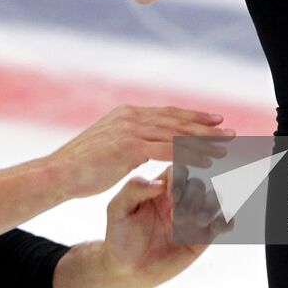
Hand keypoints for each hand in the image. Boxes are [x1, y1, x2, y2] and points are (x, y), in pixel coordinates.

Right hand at [46, 105, 231, 199]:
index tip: (212, 120)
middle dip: (204, 125)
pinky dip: (191, 154)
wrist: (58, 174)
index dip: (191, 117)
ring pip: (177, 134)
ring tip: (226, 144)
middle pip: (176, 120)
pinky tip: (208, 160)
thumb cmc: (79, 166)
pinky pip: (169, 150)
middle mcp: (131, 117)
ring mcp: (131, 130)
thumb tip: (137, 142)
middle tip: (229, 129)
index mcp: (126, 114)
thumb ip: (125, 139)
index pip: (166, 113)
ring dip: (205, 140)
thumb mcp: (105, 145)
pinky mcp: (131, 148)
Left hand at [101, 167, 226, 287]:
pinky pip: (224, 223)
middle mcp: (180, 199)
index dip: (179, 179)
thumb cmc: (120, 236)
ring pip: (215, 199)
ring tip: (195, 222)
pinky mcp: (203, 237)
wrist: (127, 269)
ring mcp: (193, 217)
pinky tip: (213, 229)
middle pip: (198, 184)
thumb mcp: (118, 210)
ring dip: (209, 208)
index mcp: (160, 187)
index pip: (178, 170)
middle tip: (177, 217)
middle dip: (192, 198)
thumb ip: (133, 190)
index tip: (171, 196)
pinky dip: (225, 221)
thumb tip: (159, 182)